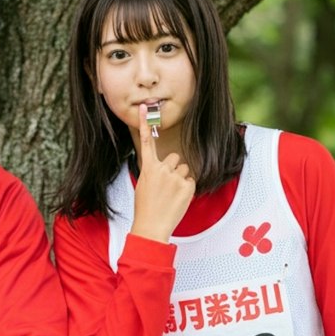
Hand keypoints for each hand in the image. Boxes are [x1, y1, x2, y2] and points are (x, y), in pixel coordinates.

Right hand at [129, 103, 195, 242]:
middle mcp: (162, 169)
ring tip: (172, 195)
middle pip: (175, 158)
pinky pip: (191, 181)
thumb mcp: (143, 186)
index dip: (144, 124)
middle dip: (173, 169)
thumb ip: (154, 173)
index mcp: (148, 168)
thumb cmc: (146, 208)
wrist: (151, 227)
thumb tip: (164, 169)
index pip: (147, 142)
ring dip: (181, 180)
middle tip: (166, 187)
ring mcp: (175, 177)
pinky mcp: (187, 186)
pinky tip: (178, 199)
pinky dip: (187, 189)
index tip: (145, 108)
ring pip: (184, 169)